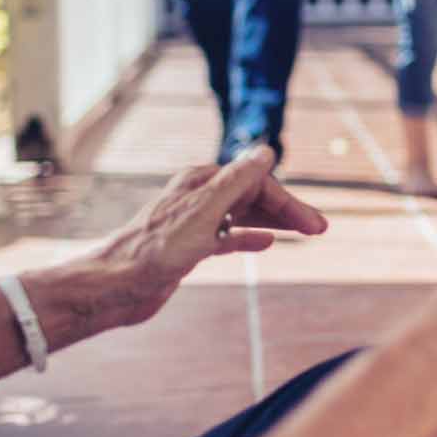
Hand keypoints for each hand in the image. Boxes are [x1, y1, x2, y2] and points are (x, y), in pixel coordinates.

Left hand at [85, 146, 331, 328]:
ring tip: (304, 233)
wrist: (116, 285)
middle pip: (252, 196)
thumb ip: (236, 181)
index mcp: (201, 181)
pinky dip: (249, 237)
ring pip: (243, 215)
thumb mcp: (203, 211)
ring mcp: (194, 222)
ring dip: (273, 221)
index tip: (314, 225)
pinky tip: (268, 242)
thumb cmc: (156, 249)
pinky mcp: (190, 246)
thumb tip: (265, 151)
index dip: (288, 201)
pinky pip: (228, 236)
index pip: (255, 182)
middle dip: (286, 210)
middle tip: (319, 229)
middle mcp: (199, 197)